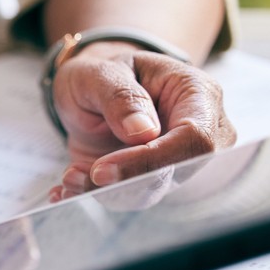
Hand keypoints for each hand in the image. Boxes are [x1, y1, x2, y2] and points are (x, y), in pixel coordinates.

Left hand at [50, 42, 236, 201]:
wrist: (94, 87)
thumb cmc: (103, 72)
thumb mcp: (101, 72)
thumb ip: (121, 97)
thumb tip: (143, 132)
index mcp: (198, 94)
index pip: (194, 139)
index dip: (150, 159)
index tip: (101, 169)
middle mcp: (200, 131)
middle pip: (176, 172)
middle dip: (122, 182)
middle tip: (74, 176)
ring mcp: (179, 158)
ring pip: (151, 191)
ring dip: (104, 191)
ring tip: (69, 177)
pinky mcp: (154, 177)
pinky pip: (131, 197)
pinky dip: (96, 195)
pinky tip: (69, 187)